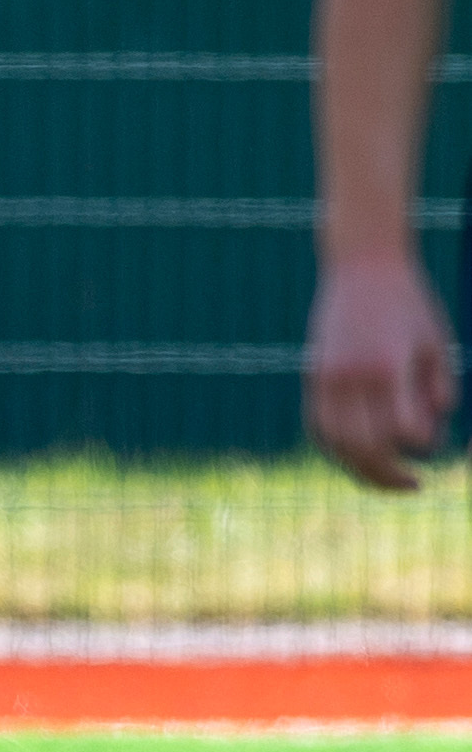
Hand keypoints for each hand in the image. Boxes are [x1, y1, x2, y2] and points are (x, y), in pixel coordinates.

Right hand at [307, 253, 456, 490]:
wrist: (360, 265)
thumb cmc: (409, 303)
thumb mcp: (438, 343)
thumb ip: (439, 390)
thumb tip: (426, 435)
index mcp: (390, 366)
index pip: (405, 432)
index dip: (425, 445)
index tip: (434, 441)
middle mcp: (353, 375)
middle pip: (366, 447)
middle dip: (390, 475)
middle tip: (413, 486)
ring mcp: (326, 376)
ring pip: (336, 443)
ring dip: (359, 469)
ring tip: (382, 479)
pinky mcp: (312, 374)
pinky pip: (318, 425)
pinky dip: (334, 448)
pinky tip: (354, 455)